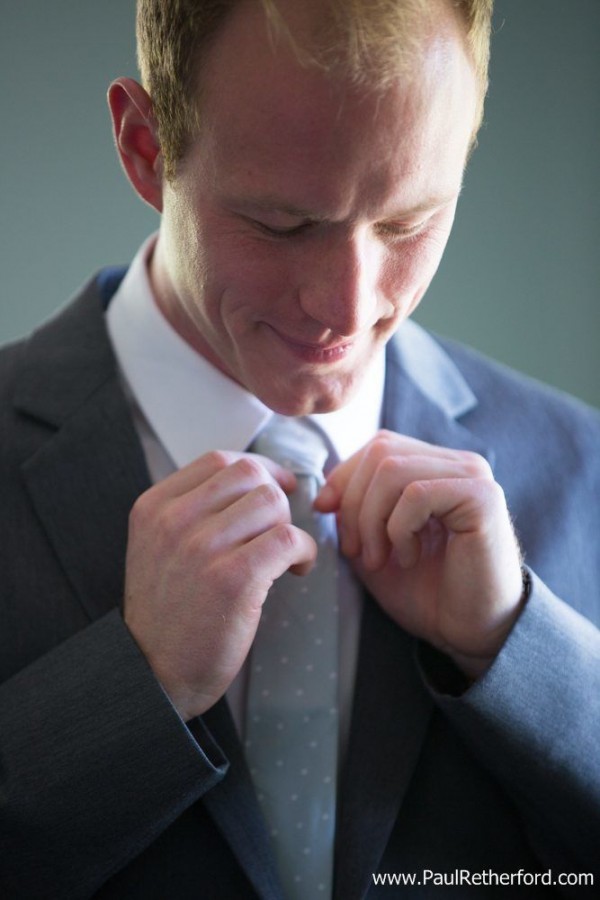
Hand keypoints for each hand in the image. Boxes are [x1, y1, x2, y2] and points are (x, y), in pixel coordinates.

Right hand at [124, 451, 315, 719]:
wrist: (155, 672)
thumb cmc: (169, 610)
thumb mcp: (159, 546)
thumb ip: (192, 510)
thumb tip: (257, 479)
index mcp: (153, 507)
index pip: (218, 460)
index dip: (258, 469)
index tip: (276, 488)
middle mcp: (173, 520)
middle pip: (249, 474)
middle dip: (275, 497)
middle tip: (278, 530)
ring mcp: (201, 548)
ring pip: (271, 503)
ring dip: (289, 526)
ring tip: (285, 556)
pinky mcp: (232, 578)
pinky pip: (288, 538)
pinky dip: (304, 551)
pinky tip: (296, 569)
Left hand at [315, 431, 523, 677]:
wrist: (470, 632)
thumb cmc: (428, 592)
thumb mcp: (376, 544)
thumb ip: (355, 511)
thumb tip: (326, 491)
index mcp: (436, 468)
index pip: (379, 445)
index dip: (344, 476)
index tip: (325, 512)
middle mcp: (459, 464)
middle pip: (381, 451)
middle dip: (354, 503)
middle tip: (356, 551)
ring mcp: (473, 477)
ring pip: (393, 470)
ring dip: (372, 520)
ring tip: (379, 559)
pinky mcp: (482, 498)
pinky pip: (417, 495)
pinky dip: (399, 529)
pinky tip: (409, 558)